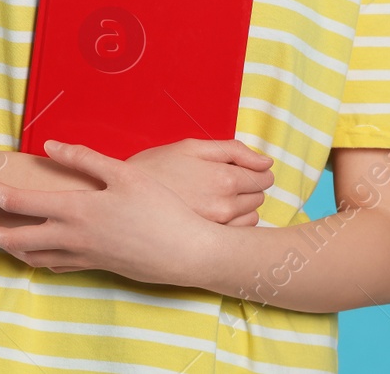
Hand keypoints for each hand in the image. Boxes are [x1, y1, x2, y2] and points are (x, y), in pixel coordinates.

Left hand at [0, 139, 218, 284]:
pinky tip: (33, 254)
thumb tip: (50, 147)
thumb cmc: (161, 210)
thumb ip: (84, 159)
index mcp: (75, 210)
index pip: (17, 202)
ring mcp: (83, 255)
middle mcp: (72, 237)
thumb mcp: (124, 174)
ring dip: (6, 248)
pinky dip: (35, 258)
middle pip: (13, 238)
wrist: (188, 253)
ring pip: (31, 256)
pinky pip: (54, 265)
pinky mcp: (96, 265)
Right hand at [126, 139, 274, 225]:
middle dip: (248, 187)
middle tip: (223, 181)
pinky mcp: (208, 242)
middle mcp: (226, 206)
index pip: (264, 177)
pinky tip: (213, 214)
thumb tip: (266, 161)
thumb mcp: (190, 147)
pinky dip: (233, 223)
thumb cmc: (155, 168)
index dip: (255, 170)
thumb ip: (233, 150)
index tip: (241, 169)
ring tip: (216, 197)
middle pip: (259, 196)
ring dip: (242, 206)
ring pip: (251, 216)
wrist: (123, 198)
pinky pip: (237, 233)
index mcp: (224, 178)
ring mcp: (218, 228)